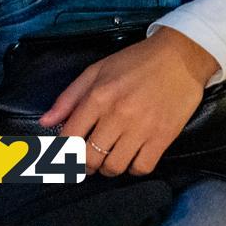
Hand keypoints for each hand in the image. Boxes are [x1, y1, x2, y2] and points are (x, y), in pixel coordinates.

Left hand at [41, 28, 221, 176]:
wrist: (180, 57)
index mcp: (98, 96)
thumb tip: (45, 122)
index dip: (61, 154)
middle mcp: (117, 114)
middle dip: (84, 164)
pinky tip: (133, 156)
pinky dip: (134, 168)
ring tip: (111, 156)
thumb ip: (69, 97)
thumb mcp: (97, 70)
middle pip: (90, 158)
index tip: (62, 160)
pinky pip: (141, 168)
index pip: (69, 138)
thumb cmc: (136, 62)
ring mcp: (141, 128)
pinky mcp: (163, 137)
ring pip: (114, 168)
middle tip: (88, 158)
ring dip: (108, 168)